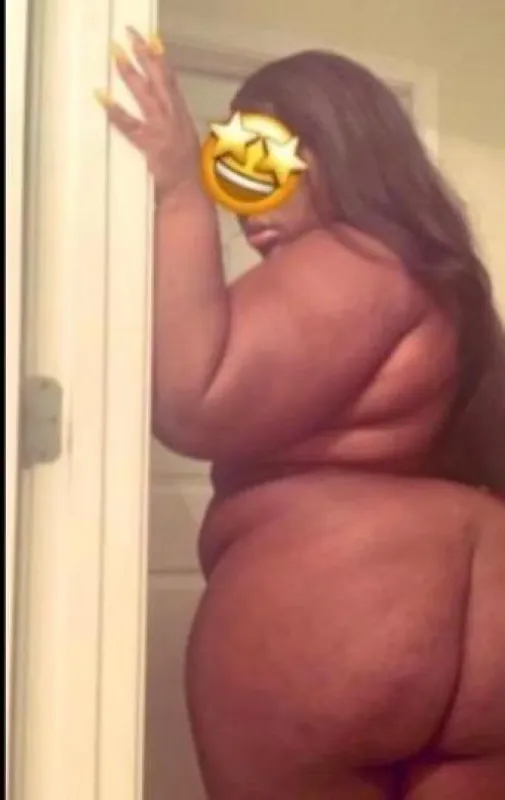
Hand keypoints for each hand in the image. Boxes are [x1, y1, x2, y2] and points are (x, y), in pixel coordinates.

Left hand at [95, 28, 200, 197]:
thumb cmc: (186, 171)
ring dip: (131, 75)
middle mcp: (174, 118)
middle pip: (160, 81)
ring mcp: (162, 130)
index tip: (152, 42)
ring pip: (146, 96)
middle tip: (133, 38)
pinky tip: (102, 98)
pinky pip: (129, 124)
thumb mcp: (186, 141)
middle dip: (147, 57)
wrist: (187, 191)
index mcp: (182, 117)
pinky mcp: (150, 144)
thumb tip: (166, 111)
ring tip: (117, 57)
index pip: (171, 83)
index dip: (162, 62)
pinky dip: (115, 111)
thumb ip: (176, 124)